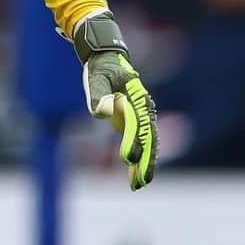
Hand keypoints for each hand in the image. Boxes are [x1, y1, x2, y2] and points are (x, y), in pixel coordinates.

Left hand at [73, 11, 157, 190]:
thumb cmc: (100, 68)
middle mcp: (144, 108)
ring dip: (144, 164)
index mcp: (137, 96)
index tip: (128, 159)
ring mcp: (142, 116)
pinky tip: (134, 178)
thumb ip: (99, 94)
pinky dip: (139, 160)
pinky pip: (140, 144)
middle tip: (140, 181)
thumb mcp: (96, 77)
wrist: (106, 59)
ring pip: (147, 144)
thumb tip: (103, 112)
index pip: (138, 123)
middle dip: (145, 160)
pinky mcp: (134, 122)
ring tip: (138, 185)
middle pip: (148, 137)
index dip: (134, 142)